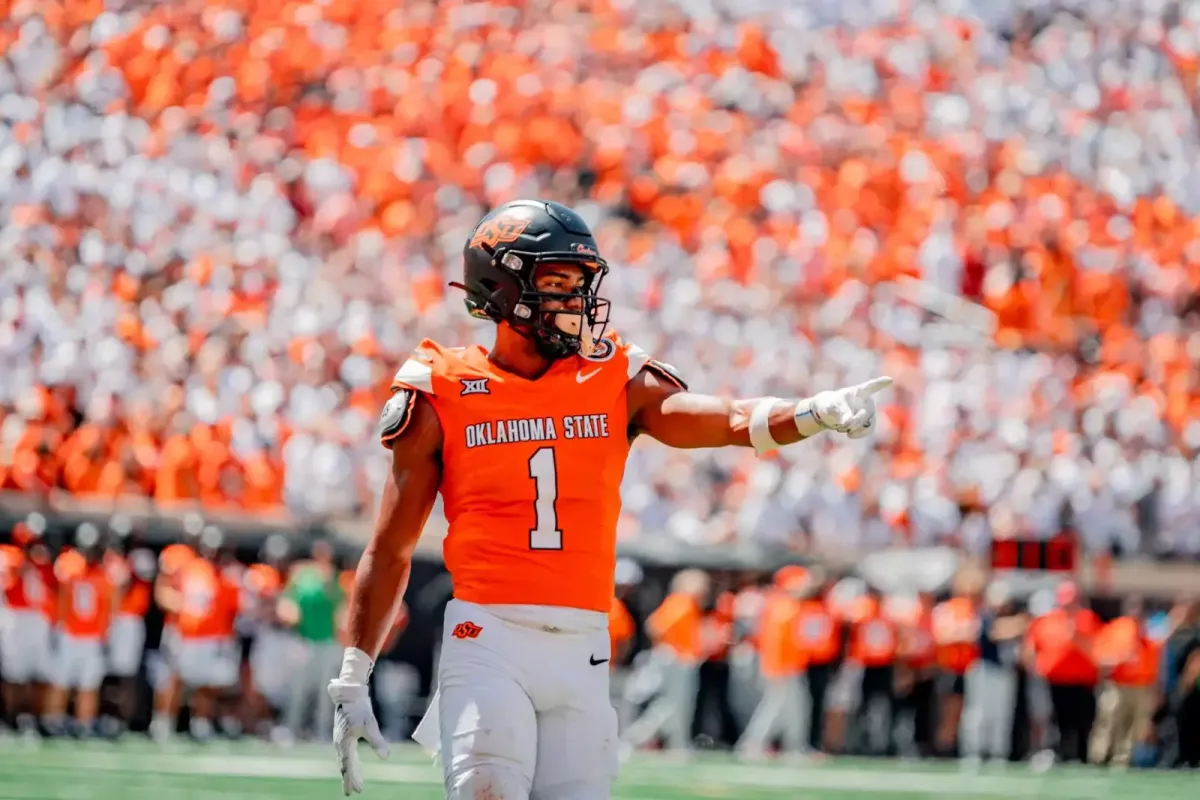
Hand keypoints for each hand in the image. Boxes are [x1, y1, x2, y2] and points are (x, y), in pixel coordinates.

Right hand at [328, 679, 389, 794]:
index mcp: (345, 743)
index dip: (352, 779)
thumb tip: (386, 757)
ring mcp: (340, 739)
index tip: (357, 790)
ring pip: (345, 760)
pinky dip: (350, 762)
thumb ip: (377, 742)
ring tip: (354, 783)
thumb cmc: (360, 708)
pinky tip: (355, 765)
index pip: (348, 766)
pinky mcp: (343, 735)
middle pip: (344, 765)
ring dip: (349, 772)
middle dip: (348, 779)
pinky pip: (346, 753)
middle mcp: (340, 743)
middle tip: (352, 792)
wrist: (350, 694)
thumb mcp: (370, 725)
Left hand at [801, 377, 892, 438]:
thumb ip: (839, 412)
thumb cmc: (828, 405)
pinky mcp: (868, 423)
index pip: (871, 386)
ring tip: (841, 428)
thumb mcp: (829, 407)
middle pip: (866, 413)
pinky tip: (849, 434)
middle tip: (842, 425)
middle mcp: (867, 401)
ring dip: (856, 428)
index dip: (880, 383)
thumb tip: (849, 421)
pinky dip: (859, 433)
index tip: (889, 379)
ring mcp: (869, 412)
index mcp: (858, 391)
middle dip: (855, 421)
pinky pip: (869, 430)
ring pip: (869, 423)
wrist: (828, 415)